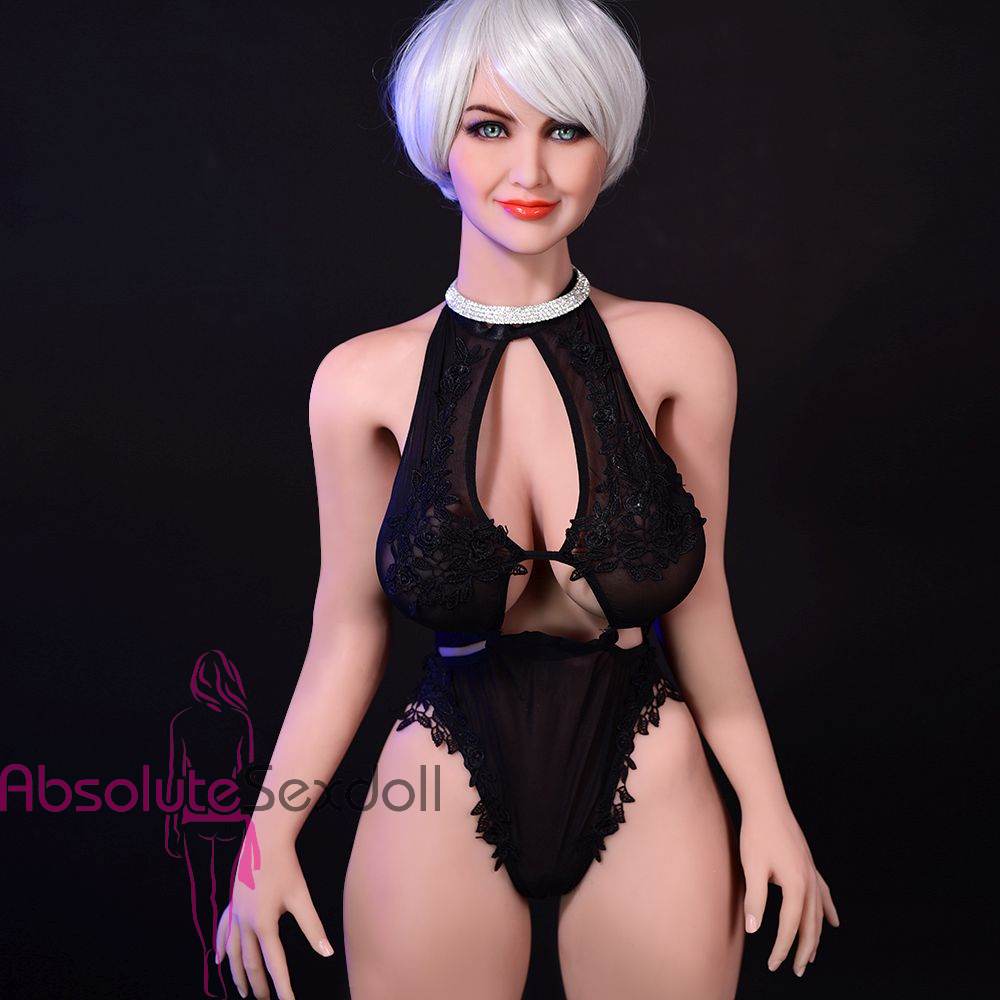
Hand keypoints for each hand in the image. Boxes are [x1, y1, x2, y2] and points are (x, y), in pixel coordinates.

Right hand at [215, 821, 334, 998]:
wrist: (264, 840)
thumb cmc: (286, 867)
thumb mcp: (301, 897)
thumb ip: (313, 927)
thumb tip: (328, 953)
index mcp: (264, 924)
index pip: (275, 964)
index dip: (282, 987)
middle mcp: (245, 923)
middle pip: (250, 962)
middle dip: (258, 984)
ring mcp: (235, 914)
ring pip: (233, 952)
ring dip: (237, 973)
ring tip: (242, 991)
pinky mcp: (231, 903)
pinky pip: (223, 932)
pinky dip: (221, 948)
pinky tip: (219, 960)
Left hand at [740, 802, 839, 976]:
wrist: (767, 802)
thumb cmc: (757, 833)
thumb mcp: (752, 867)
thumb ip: (754, 899)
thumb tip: (754, 930)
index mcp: (796, 885)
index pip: (790, 927)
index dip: (782, 948)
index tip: (775, 965)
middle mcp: (809, 881)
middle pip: (810, 924)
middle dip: (803, 949)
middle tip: (797, 970)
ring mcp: (811, 872)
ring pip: (818, 912)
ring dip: (816, 935)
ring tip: (812, 955)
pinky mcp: (808, 864)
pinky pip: (823, 894)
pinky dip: (828, 910)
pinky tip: (834, 922)